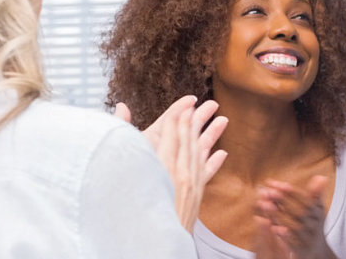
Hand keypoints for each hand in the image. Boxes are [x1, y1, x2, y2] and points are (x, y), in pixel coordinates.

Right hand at [123, 97, 228, 229]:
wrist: (155, 242)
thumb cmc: (135, 210)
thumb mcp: (125, 173)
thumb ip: (125, 138)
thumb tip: (121, 108)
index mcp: (162, 167)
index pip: (172, 134)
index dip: (179, 117)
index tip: (187, 103)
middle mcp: (180, 174)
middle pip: (190, 140)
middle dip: (199, 121)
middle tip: (209, 104)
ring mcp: (190, 185)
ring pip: (202, 154)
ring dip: (212, 135)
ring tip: (223, 120)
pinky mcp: (194, 198)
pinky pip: (207, 175)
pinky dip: (214, 163)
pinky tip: (222, 153)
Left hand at [251, 175, 335, 258]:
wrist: (317, 253)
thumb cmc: (314, 228)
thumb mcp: (317, 211)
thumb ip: (315, 195)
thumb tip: (321, 177)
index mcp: (319, 213)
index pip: (306, 199)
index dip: (291, 191)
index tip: (275, 183)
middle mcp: (316, 225)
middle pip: (301, 211)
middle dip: (284, 200)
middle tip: (268, 191)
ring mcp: (309, 238)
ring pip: (295, 226)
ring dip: (280, 215)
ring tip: (265, 205)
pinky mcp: (302, 250)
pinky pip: (293, 242)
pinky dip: (284, 235)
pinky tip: (273, 227)